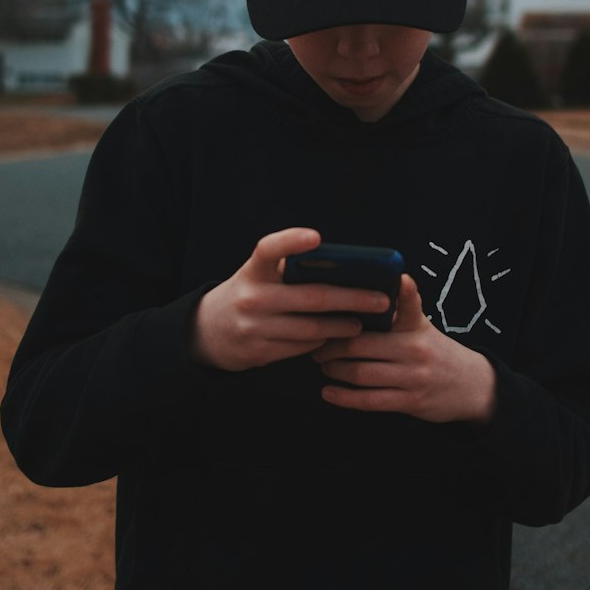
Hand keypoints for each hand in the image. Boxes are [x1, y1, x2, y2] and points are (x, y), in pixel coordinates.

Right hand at [189, 228, 392, 372]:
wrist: (208, 331)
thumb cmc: (250, 292)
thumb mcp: (259, 275)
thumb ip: (290, 271)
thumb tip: (347, 272)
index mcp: (253, 270)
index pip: (268, 249)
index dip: (290, 241)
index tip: (316, 237)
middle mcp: (252, 297)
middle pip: (312, 297)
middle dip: (352, 299)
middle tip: (381, 299)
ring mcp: (254, 327)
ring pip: (311, 329)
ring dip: (342, 326)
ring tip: (362, 322)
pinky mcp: (259, 352)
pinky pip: (300, 348)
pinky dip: (322, 342)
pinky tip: (336, 337)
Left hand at [312, 276, 496, 423]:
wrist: (469, 385)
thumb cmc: (433, 350)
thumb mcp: (421, 326)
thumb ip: (397, 312)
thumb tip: (358, 294)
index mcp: (417, 325)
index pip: (410, 304)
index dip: (404, 292)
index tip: (392, 281)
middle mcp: (416, 349)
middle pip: (363, 345)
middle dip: (332, 346)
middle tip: (318, 344)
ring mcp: (413, 377)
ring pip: (361, 374)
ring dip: (334, 370)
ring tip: (323, 364)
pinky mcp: (409, 402)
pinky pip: (370, 400)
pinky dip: (344, 397)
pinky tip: (328, 392)